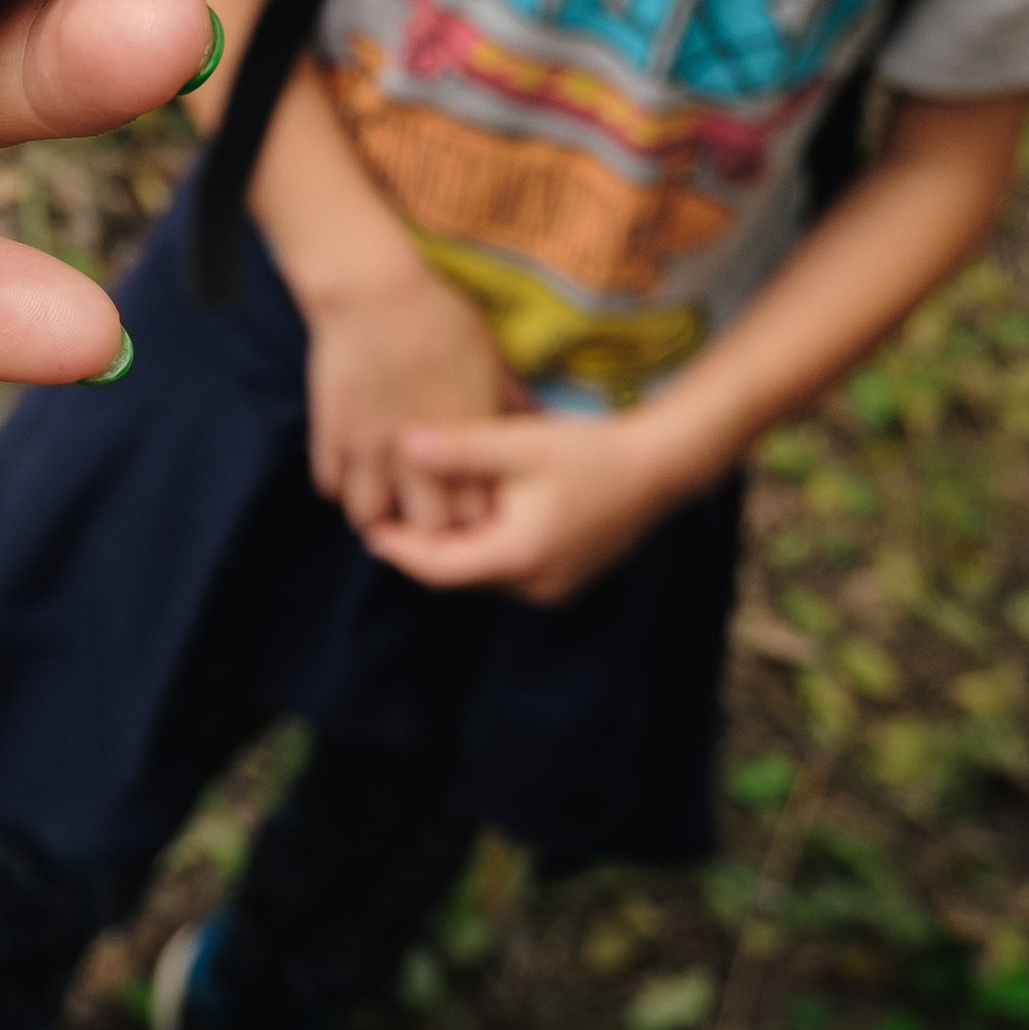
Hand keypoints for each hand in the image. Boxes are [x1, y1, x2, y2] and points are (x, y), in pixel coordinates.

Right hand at [304, 264, 525, 534]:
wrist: (371, 290)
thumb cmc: (438, 316)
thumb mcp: (489, 356)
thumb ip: (511, 400)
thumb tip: (541, 422)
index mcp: (463, 440)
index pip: (476, 516)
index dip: (476, 518)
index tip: (472, 506)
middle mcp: (416, 455)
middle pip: (426, 529)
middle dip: (429, 529)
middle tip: (427, 513)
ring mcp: (368, 449)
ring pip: (368, 516)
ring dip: (378, 511)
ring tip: (385, 497)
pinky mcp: (330, 433)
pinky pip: (329, 483)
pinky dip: (341, 483)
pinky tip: (354, 466)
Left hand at [360, 406, 688, 602]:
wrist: (660, 468)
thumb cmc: (590, 453)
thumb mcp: (520, 443)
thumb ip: (460, 447)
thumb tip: (402, 443)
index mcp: (519, 558)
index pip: (440, 569)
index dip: (400, 551)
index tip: (368, 530)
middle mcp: (535, 585)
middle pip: (460, 576)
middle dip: (421, 550)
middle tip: (384, 519)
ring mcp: (554, 586)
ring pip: (484, 573)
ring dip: (453, 549)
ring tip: (419, 515)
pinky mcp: (566, 576)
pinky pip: (508, 568)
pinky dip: (482, 546)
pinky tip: (469, 514)